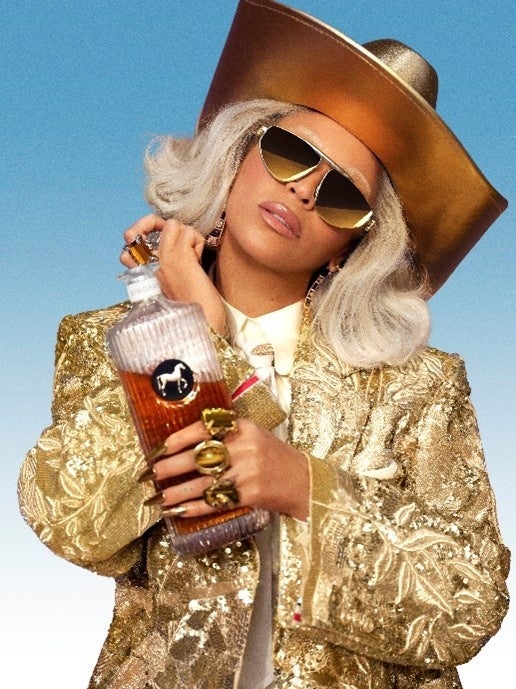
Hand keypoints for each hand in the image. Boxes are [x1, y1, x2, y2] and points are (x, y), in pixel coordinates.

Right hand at [121, 215, 225, 333]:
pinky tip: (200, 261)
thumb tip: (178, 243)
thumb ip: (170, 268)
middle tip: (174, 237)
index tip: (160, 243)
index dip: (142, 235)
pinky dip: (198, 241)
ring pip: (170, 225)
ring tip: (194, 258)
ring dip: (187, 236)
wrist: (204, 327)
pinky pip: (187, 231)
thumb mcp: (176, 287)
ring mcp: (164, 261)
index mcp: (145, 277)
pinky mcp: (180, 259)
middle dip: (157, 224)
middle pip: (141, 228)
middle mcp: (150, 267)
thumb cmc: (195, 311)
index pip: (128, 246)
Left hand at [146, 418, 309, 520]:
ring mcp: (248, 471)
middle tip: (150, 474)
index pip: (202, 429)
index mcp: (242, 427)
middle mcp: (244, 447)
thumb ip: (224, 435)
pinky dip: (193, 508)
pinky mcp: (251, 494)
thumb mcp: (252, 435)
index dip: (176, 440)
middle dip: (169, 467)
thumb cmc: (271, 455)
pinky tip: (178, 511)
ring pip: (202, 484)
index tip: (157, 449)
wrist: (302, 479)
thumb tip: (181, 445)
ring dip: (176, 492)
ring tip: (158, 498)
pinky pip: (215, 502)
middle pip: (198, 458)